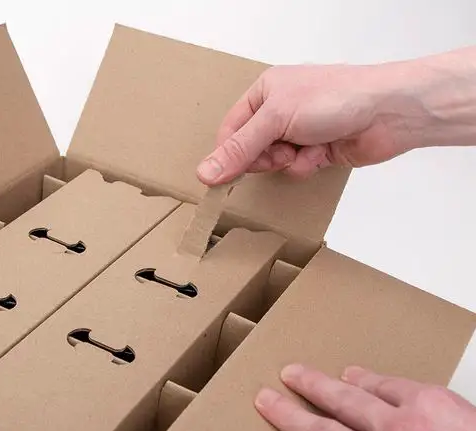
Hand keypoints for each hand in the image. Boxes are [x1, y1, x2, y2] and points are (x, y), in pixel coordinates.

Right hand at [196, 63, 422, 184]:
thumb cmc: (335, 98)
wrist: (388, 111)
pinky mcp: (318, 150)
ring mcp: (300, 131)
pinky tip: (322, 154)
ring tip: (306, 150)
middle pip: (250, 149)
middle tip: (279, 153)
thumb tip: (204, 173)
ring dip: (287, 162)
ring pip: (273, 162)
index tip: (225, 175)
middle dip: (263, 158)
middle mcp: (280, 110)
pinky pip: (296, 168)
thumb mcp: (276, 119)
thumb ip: (239, 149)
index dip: (228, 153)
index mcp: (265, 91)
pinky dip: (306, 165)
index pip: (231, 129)